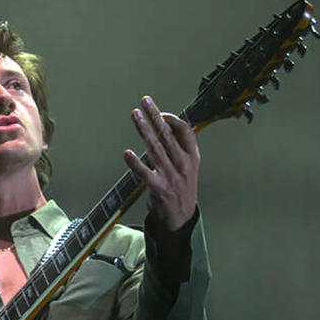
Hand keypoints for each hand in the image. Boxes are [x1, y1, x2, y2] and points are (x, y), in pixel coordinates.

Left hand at [123, 95, 199, 231]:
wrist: (181, 218)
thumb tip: (169, 124)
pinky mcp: (159, 188)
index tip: (160, 112)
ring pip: (155, 148)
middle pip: (167, 134)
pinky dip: (135, 163)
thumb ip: (181, 147)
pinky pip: (145, 174)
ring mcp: (171, 176)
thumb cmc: (181, 188)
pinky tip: (127, 153)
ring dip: (144, 130)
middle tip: (145, 101)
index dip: (172, 119)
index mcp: (192, 156)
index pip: (185, 131)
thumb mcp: (189, 166)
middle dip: (155, 115)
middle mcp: (183, 164)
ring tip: (135, 115)